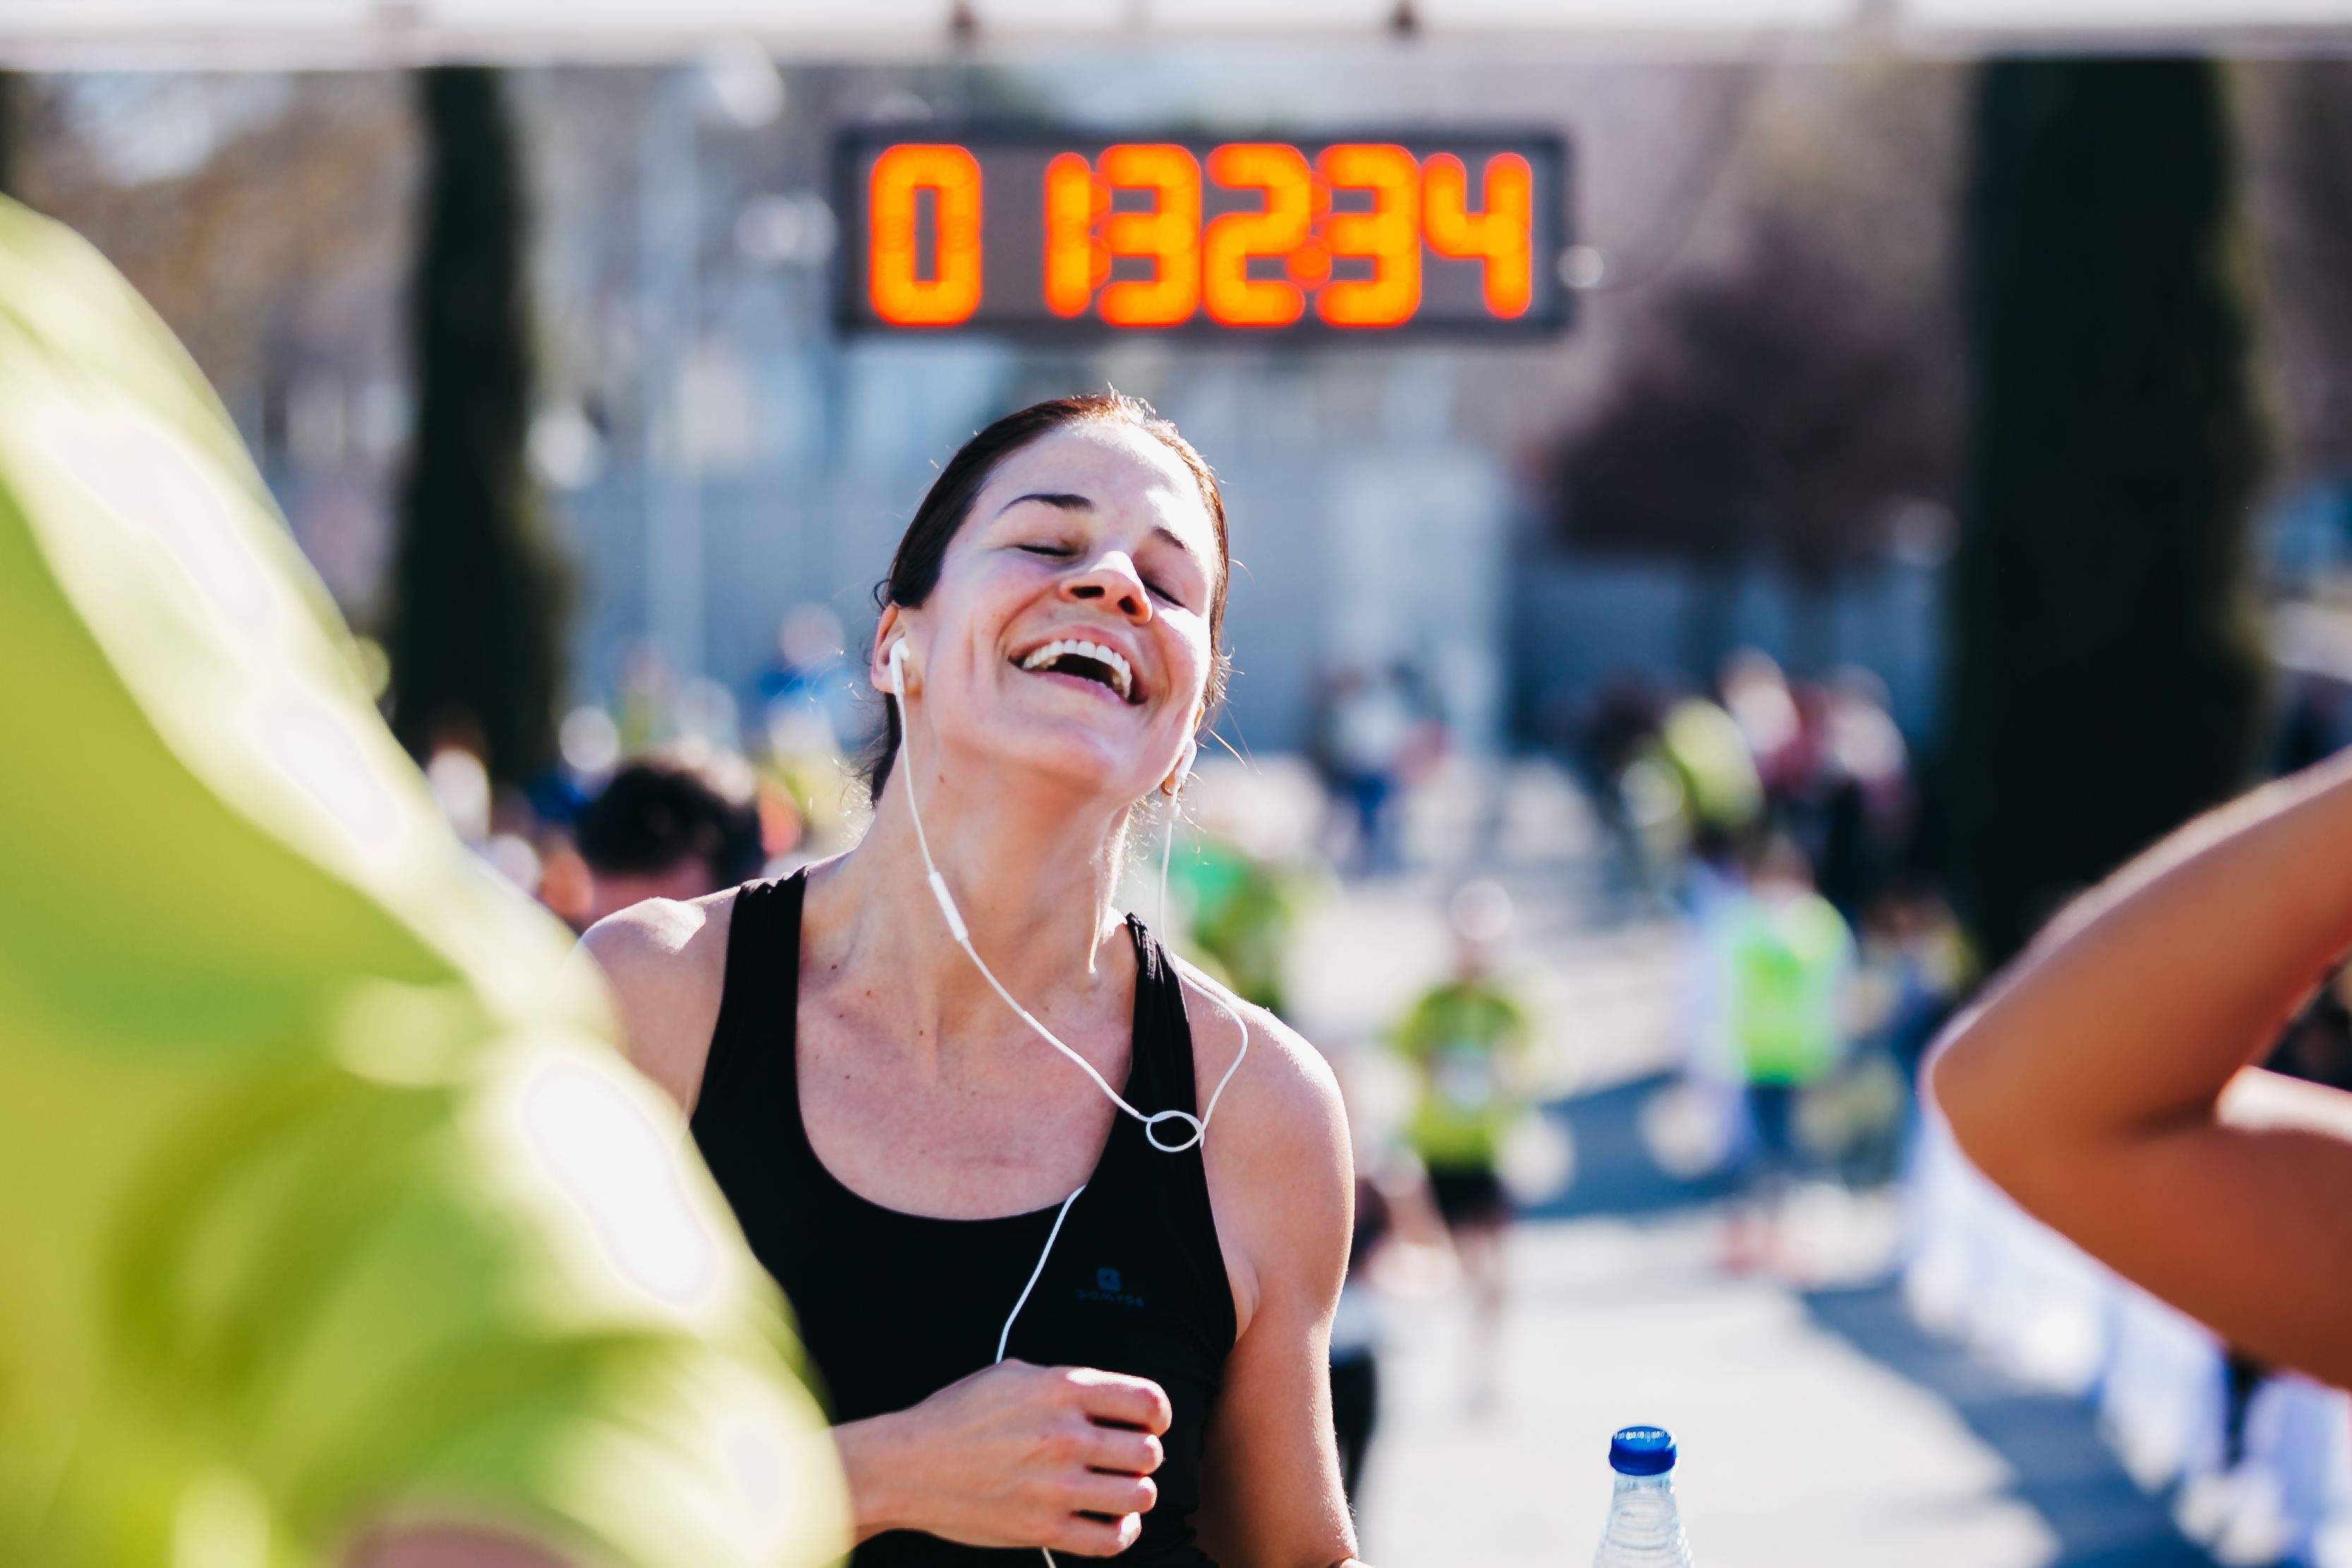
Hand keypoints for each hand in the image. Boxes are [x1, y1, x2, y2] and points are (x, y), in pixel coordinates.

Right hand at [836, 1360, 1169, 1556]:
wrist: (907, 1466)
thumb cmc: (956, 1416)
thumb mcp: (1012, 1374)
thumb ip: (1065, 1383)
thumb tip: (1107, 1398)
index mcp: (1061, 1390)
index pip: (1147, 1401)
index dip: (1158, 1415)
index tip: (1150, 1424)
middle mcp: (1065, 1436)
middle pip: (1149, 1452)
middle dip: (1145, 1455)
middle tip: (1128, 1459)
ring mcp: (1055, 1486)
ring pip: (1140, 1495)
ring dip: (1137, 1493)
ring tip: (1121, 1489)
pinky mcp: (1043, 1529)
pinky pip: (1111, 1539)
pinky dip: (1124, 1532)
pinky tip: (1114, 1521)